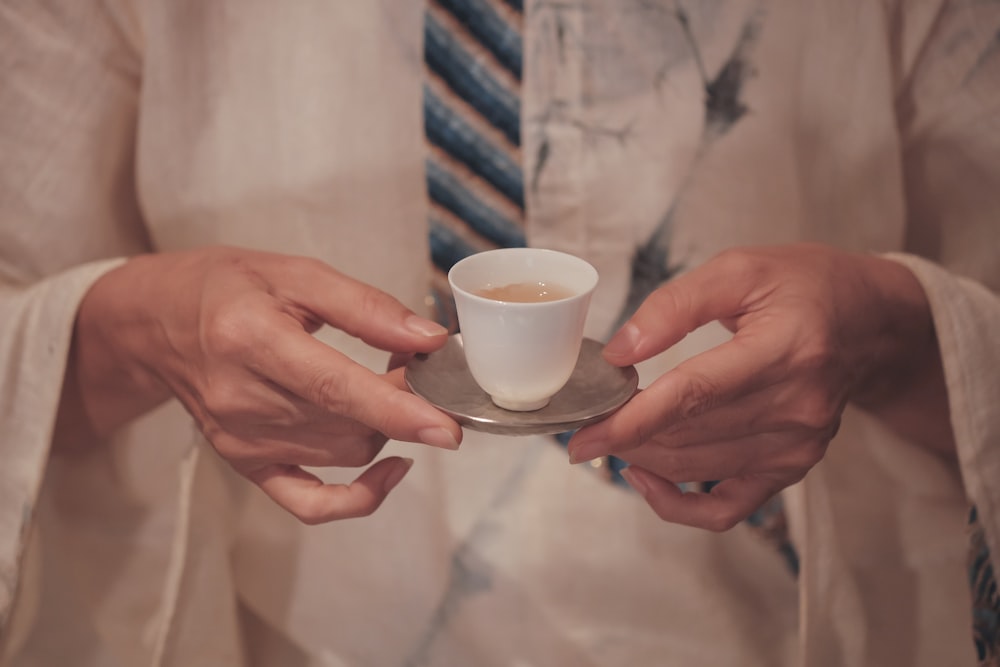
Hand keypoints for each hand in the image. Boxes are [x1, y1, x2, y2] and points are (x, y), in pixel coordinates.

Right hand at [66, 246, 461, 522]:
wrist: (157, 322)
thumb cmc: (228, 286)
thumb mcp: (296, 273)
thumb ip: (365, 306)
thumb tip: (430, 339)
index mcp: (251, 339)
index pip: (334, 388)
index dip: (397, 410)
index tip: (448, 424)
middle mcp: (242, 399)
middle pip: (350, 423)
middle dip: (402, 399)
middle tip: (414, 363)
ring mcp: (242, 440)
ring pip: (347, 453)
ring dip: (385, 425)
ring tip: (385, 382)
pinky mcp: (246, 463)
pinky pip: (310, 503)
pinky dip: (359, 495)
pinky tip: (391, 466)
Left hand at [566, 244, 945, 530]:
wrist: (869, 322)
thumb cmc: (803, 286)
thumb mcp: (739, 269)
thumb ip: (675, 305)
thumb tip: (620, 352)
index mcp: (784, 349)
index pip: (695, 395)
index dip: (632, 420)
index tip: (584, 435)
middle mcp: (796, 407)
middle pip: (689, 436)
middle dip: (625, 435)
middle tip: (587, 419)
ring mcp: (798, 446)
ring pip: (697, 469)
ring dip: (643, 457)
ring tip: (612, 432)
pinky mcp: (794, 467)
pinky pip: (727, 508)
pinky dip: (679, 503)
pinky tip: (646, 476)